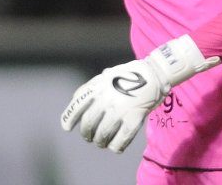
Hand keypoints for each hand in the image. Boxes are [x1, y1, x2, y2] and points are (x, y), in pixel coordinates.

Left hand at [60, 35, 219, 152]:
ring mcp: (120, 110)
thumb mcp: (106, 76)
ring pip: (102, 136)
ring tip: (101, 142)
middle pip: (88, 124)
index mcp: (98, 87)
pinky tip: (116, 146)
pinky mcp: (134, 120)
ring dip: (100, 142)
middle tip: (89, 137)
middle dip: (86, 134)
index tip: (66, 128)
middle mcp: (106, 99)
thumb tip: (75, 101)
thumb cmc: (128, 75)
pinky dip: (115, 147)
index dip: (69, 119)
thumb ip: (91, 88)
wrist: (154, 73)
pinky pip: (120, 141)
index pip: (77, 105)